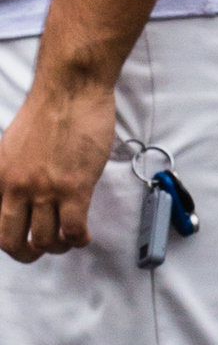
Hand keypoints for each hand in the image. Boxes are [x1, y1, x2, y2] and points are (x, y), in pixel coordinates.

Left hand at [0, 66, 118, 260]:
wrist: (70, 90)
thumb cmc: (48, 111)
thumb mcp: (12, 145)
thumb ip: (11, 173)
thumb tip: (19, 196)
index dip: (6, 239)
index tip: (20, 240)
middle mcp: (16, 186)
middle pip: (11, 241)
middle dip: (26, 254)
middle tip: (39, 250)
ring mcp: (45, 189)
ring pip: (46, 240)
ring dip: (59, 246)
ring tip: (68, 237)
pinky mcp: (74, 188)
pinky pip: (73, 231)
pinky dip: (79, 240)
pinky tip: (83, 235)